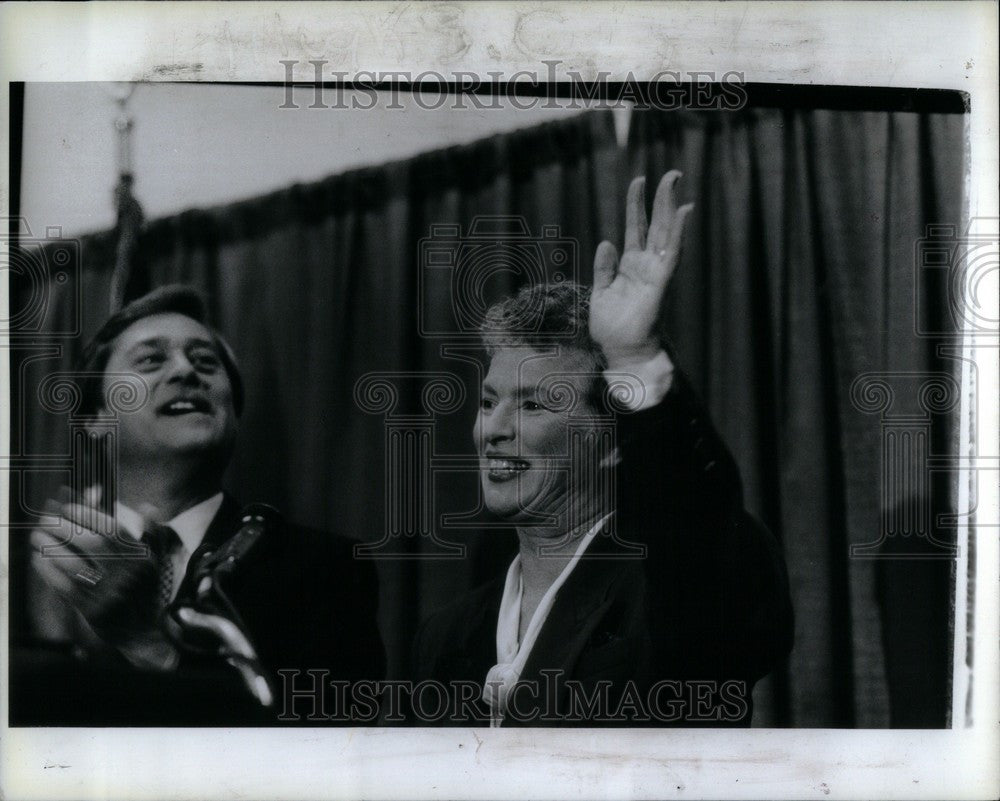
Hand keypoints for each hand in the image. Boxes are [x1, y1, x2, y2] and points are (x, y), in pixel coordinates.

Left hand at [30, 488, 161, 644]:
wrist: (143, 631)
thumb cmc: (145, 590)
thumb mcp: (155, 560)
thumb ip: (151, 533)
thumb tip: (146, 506)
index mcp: (143, 559)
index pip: (114, 531)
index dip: (89, 516)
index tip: (69, 508)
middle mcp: (128, 576)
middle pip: (93, 544)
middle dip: (66, 529)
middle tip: (47, 519)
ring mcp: (109, 595)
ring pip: (75, 565)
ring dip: (52, 548)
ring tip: (37, 536)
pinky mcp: (92, 611)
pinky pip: (66, 587)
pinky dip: (49, 571)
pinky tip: (39, 559)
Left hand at [590, 171, 693, 368]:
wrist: (621, 354)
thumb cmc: (612, 328)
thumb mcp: (600, 293)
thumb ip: (603, 268)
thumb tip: (606, 243)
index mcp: (630, 266)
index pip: (636, 228)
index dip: (637, 204)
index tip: (639, 181)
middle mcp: (646, 266)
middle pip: (656, 225)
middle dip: (662, 198)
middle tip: (672, 173)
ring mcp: (655, 273)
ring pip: (666, 234)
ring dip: (671, 207)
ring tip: (676, 182)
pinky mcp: (660, 284)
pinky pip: (671, 255)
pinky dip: (678, 234)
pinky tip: (683, 213)